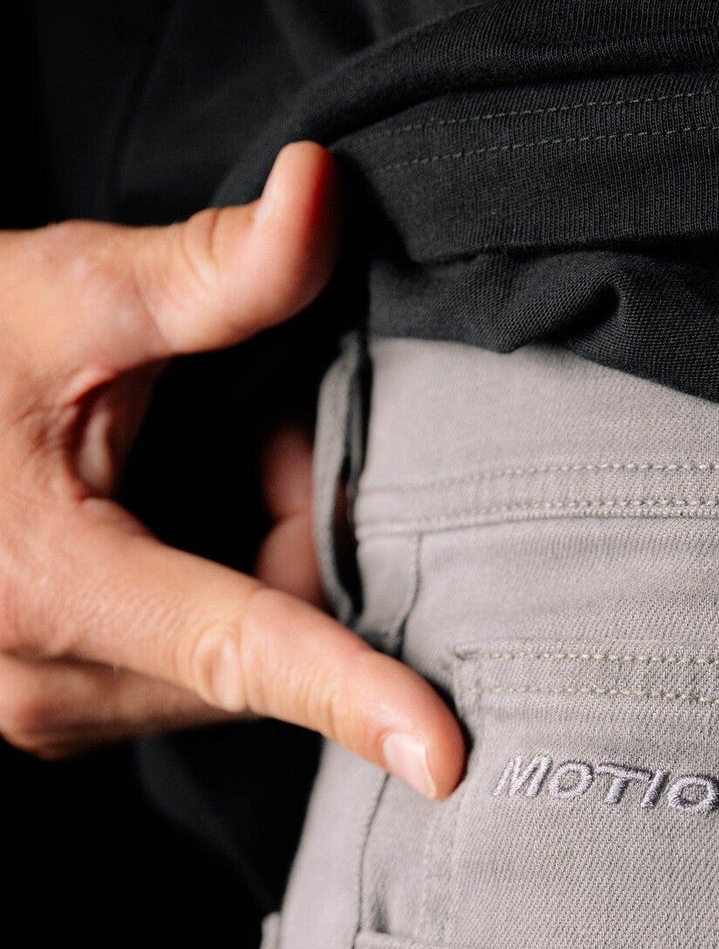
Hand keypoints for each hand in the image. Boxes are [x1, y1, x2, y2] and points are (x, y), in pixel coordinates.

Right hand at [0, 141, 464, 796]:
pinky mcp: (61, 719)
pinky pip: (190, 679)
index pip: (239, 649)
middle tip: (249, 432)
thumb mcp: (66, 296)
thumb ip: (208, 270)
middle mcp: (45, 684)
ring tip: (187, 465)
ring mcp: (50, 715)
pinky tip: (166, 520)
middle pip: (262, 650)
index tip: (444, 758)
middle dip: (290, 540)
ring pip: (234, 673)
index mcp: (47, 586)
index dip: (352, 696)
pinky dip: (213, 603)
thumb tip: (319, 190)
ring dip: (253, 575)